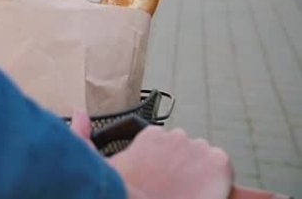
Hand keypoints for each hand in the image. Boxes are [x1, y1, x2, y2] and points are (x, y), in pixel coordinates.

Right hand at [69, 111, 233, 198]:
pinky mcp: (219, 163)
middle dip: (179, 166)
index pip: (163, 145)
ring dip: (198, 173)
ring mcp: (200, 149)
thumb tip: (79, 112)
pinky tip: (202, 192)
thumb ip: (84, 136)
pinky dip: (217, 180)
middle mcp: (176, 135)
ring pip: (203, 159)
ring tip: (186, 192)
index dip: (160, 165)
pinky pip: (223, 169)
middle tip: (171, 189)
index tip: (157, 180)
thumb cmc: (128, 190)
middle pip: (184, 151)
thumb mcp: (102, 166)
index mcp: (151, 135)